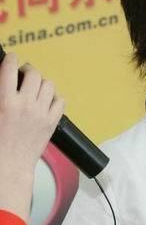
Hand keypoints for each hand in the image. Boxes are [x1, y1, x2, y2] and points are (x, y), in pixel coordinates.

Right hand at [0, 53, 64, 219]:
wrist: (9, 165)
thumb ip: (0, 94)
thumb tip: (4, 81)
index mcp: (5, 101)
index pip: (10, 68)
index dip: (11, 59)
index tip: (11, 59)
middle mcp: (26, 105)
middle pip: (34, 73)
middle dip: (28, 70)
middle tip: (24, 75)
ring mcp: (41, 114)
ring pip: (49, 85)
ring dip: (42, 83)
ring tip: (36, 88)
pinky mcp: (52, 123)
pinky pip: (60, 101)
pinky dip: (55, 98)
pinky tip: (47, 102)